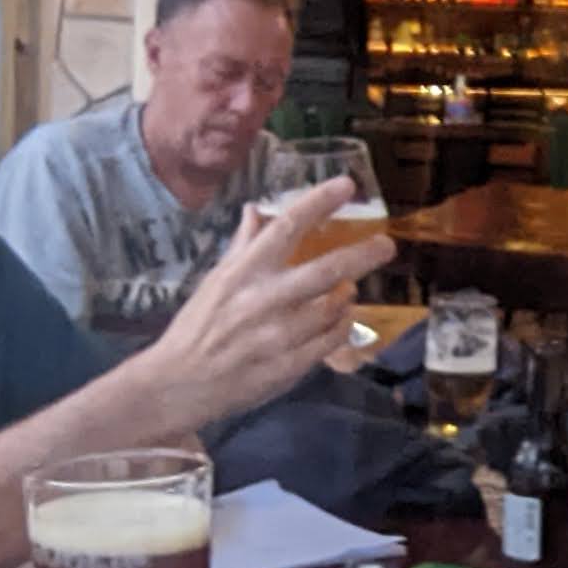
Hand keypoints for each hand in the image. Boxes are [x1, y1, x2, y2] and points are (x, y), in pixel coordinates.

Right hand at [145, 179, 393, 423]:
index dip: (319, 202)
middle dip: (363, 254)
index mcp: (244, 272)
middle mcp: (265, 299)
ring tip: (351, 289)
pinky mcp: (290, 366)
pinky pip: (331, 340)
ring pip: (334, 308)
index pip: (287, 226)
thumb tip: (255, 209)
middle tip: (386, 245)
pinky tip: (342, 319)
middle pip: (327, 270)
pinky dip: (342, 326)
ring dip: (348, 296)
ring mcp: (280, 335)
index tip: (346, 185)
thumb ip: (242, 245)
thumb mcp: (216, 280)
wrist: (180, 382)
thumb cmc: (198, 326)